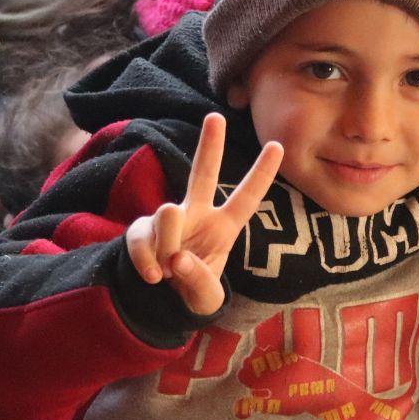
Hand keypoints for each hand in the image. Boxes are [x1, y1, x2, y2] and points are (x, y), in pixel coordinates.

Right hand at [126, 113, 282, 315]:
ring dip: (168, 243)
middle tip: (215, 117)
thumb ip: (199, 281)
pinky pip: (140, 236)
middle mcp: (198, 215)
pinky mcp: (143, 231)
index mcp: (224, 227)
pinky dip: (145, 258)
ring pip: (167, 215)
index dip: (261, 174)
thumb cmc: (194, 291)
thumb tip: (178, 258)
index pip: (246, 198)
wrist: (160, 302)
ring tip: (168, 271)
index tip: (278, 145)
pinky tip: (154, 276)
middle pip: (203, 174)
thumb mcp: (207, 298)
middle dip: (210, 146)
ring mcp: (168, 220)